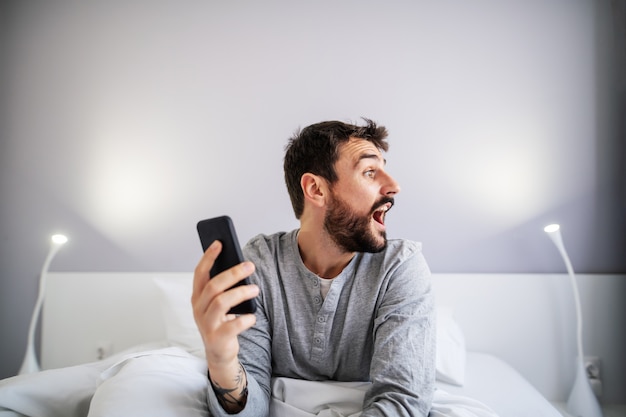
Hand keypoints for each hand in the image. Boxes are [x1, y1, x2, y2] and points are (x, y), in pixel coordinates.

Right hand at [192, 240, 258, 410]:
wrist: (219, 353)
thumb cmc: (222, 322)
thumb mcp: (219, 303)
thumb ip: (224, 287)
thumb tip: (241, 266)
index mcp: (197, 297)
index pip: (199, 273)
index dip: (208, 257)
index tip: (220, 242)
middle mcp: (198, 309)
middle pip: (213, 286)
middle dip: (232, 273)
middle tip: (250, 266)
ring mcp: (206, 324)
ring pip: (221, 302)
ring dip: (241, 293)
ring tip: (256, 289)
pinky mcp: (217, 338)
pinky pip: (233, 325)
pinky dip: (246, 319)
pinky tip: (252, 317)